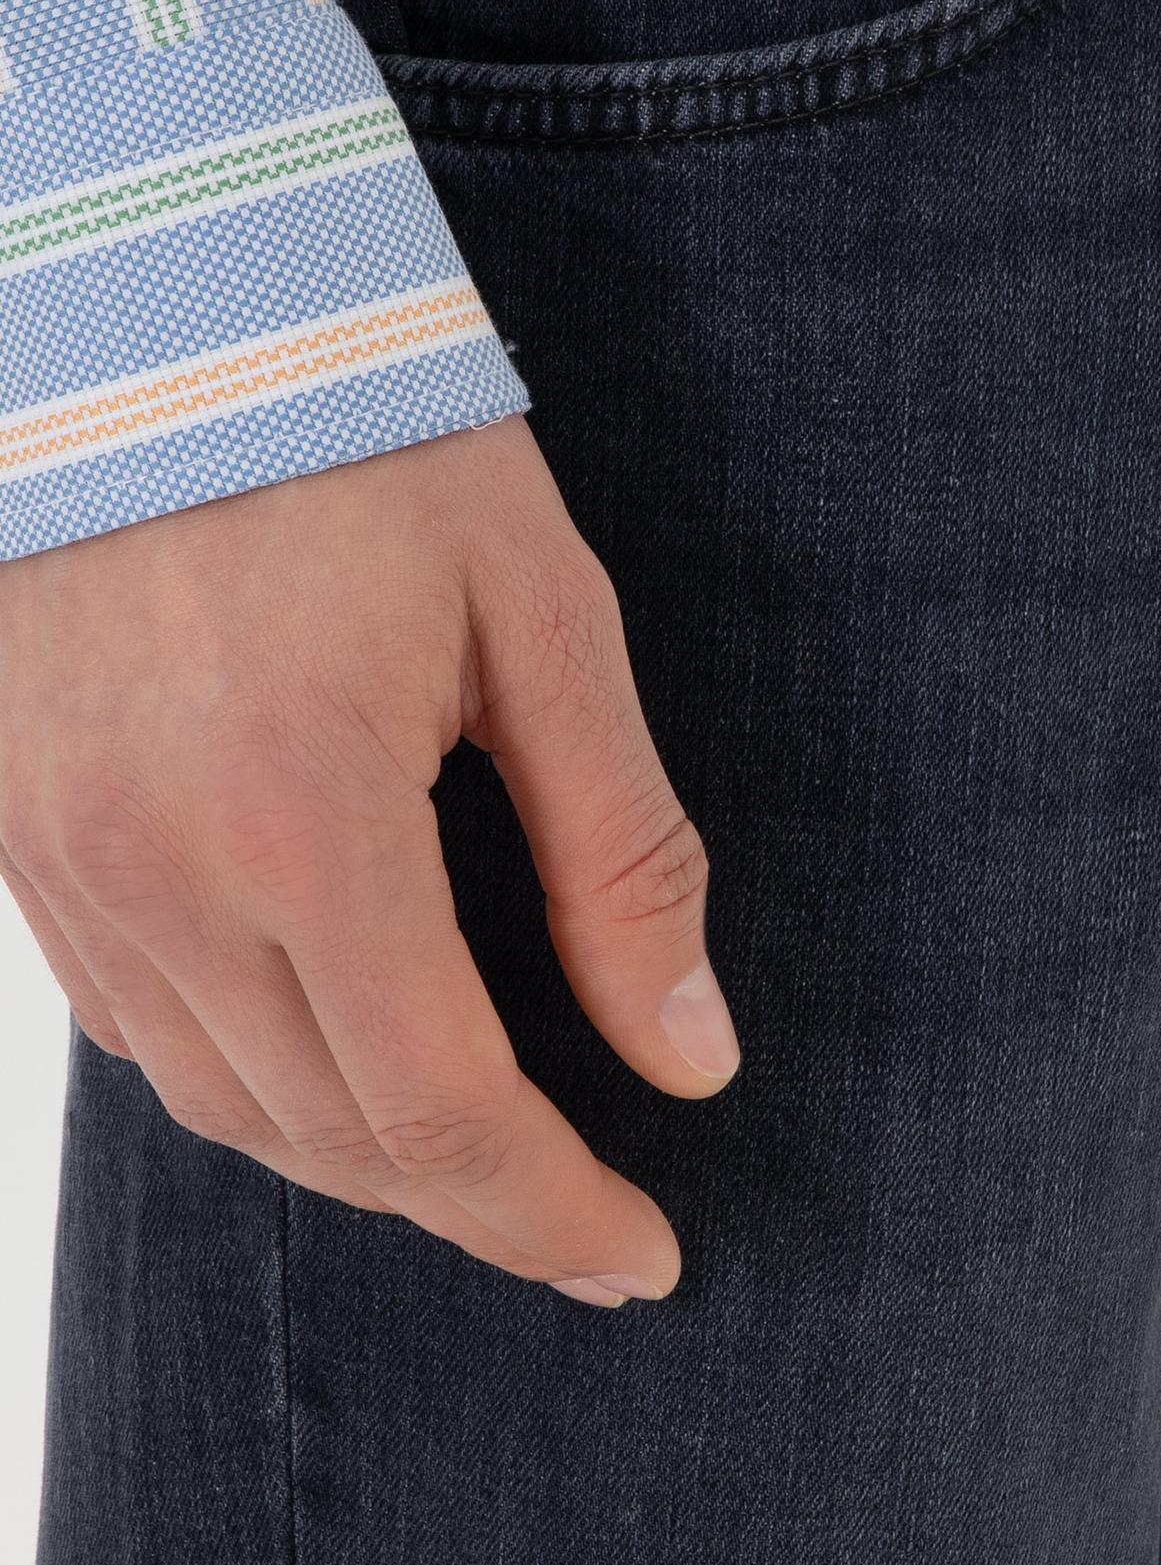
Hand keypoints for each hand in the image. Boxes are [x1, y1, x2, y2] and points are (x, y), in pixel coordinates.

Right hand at [0, 417, 736, 1305]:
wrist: (157, 306)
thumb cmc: (372, 434)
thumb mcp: (543, 620)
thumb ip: (623, 854)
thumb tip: (689, 1050)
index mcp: (303, 823)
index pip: (441, 1111)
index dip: (550, 1212)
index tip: (644, 1257)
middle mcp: (156, 873)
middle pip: (330, 1136)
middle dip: (475, 1204)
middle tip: (590, 1217)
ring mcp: (62, 861)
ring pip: (219, 1107)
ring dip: (362, 1159)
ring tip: (481, 1156)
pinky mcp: (16, 830)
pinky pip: (131, 1025)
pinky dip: (245, 1079)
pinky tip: (330, 1055)